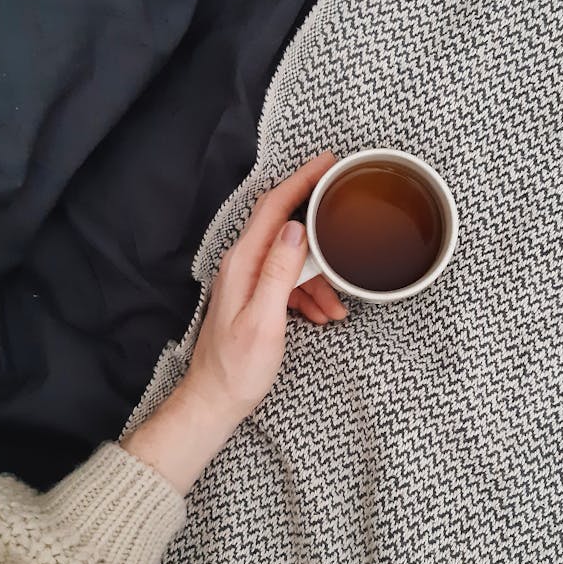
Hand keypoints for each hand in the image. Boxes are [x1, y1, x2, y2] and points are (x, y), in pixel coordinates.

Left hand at [122, 152, 346, 493]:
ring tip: (337, 309)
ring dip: (319, 278)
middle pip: (285, 228)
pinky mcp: (255, 296)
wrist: (215, 400)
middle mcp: (243, 264)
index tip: (329, 163)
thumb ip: (279, 272)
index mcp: (243, 263)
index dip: (302, 180)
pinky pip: (288, 283)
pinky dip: (309, 294)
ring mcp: (248, 280)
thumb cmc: (238, 368)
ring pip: (293, 260)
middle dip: (319, 227)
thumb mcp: (264, 321)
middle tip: (347, 216)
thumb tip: (295, 228)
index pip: (274, 207)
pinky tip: (323, 316)